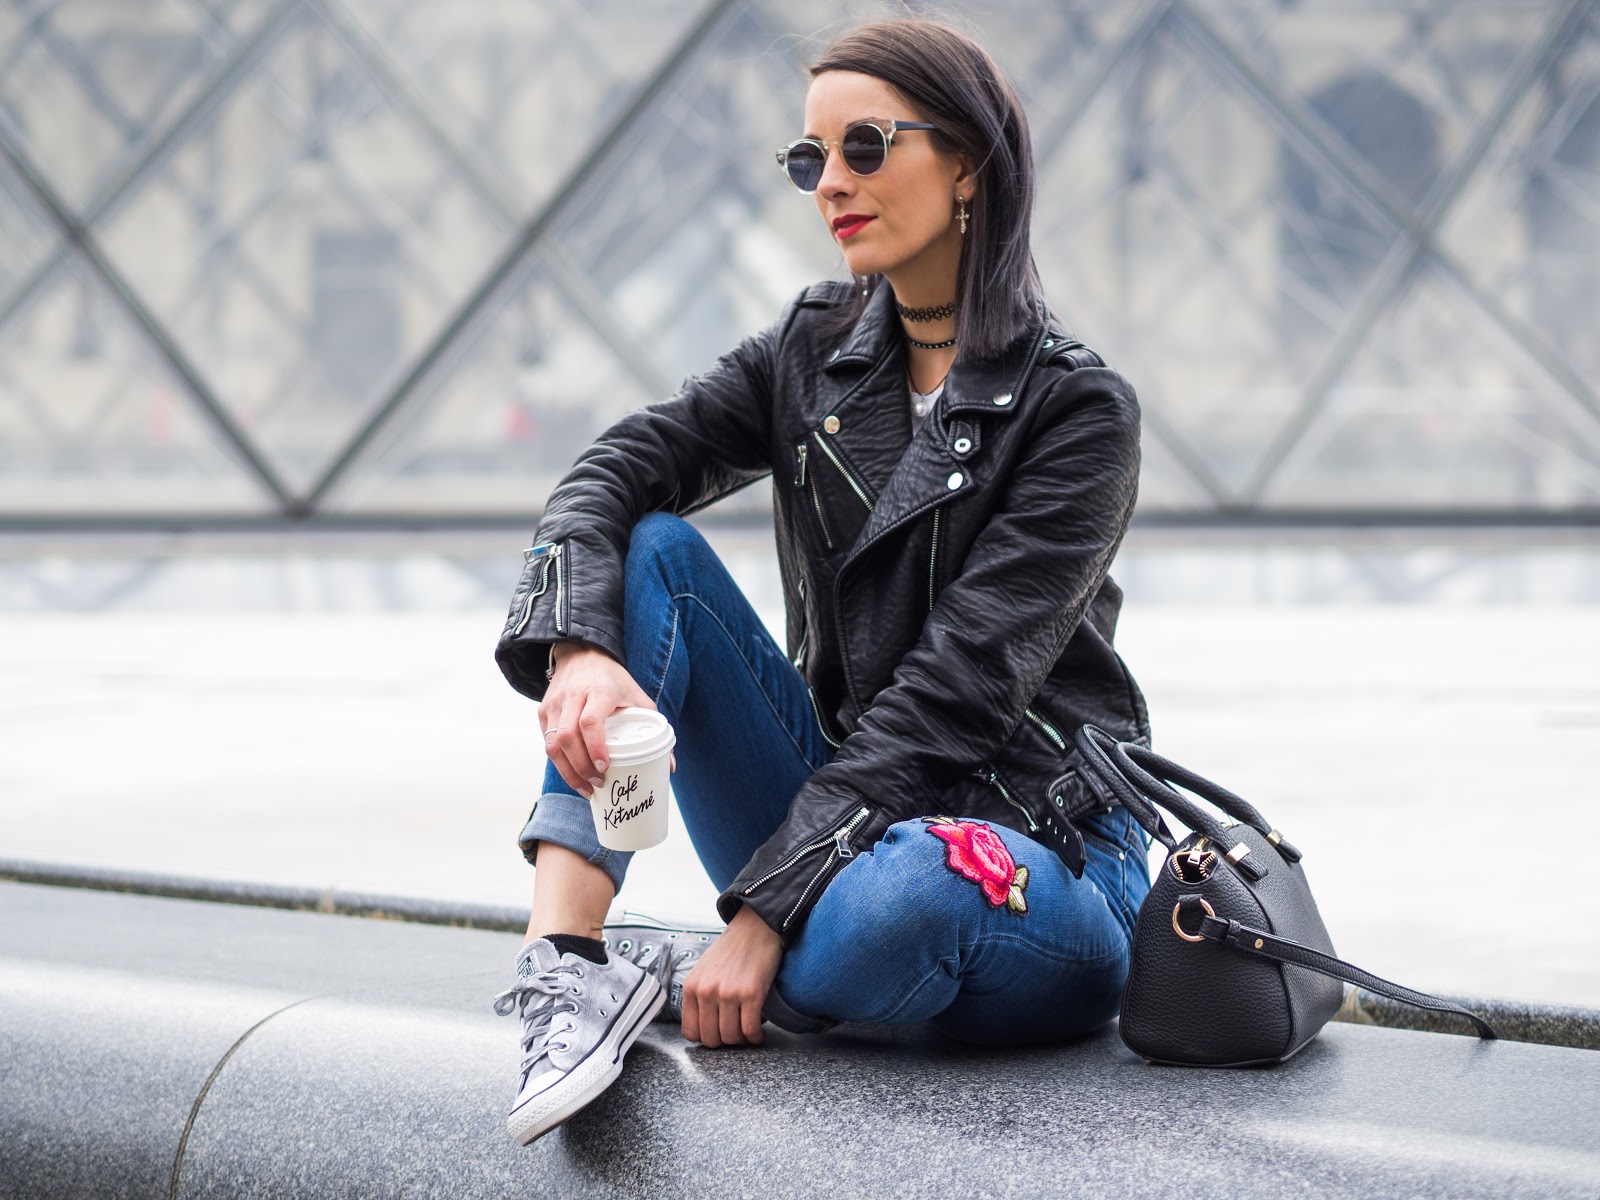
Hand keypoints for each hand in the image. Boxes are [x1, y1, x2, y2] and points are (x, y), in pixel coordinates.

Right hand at [540, 643, 670, 796]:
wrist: (581, 654)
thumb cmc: (614, 680)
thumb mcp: (637, 695)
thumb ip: (654, 726)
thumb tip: (669, 765)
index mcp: (599, 691)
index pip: (590, 722)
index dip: (595, 748)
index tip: (605, 767)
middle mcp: (573, 697)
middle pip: (568, 738)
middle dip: (581, 768)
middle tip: (598, 784)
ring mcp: (555, 704)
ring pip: (553, 744)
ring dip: (568, 771)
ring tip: (586, 787)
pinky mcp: (544, 711)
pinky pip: (548, 742)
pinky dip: (560, 763)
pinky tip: (574, 774)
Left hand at [681, 904, 781, 1047]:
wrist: (755, 927)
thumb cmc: (731, 951)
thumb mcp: (704, 971)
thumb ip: (699, 996)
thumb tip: (703, 1028)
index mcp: (691, 987)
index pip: (690, 1032)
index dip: (706, 1038)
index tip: (717, 1034)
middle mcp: (706, 991)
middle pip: (711, 1039)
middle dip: (725, 1042)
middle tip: (736, 1034)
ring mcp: (728, 993)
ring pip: (731, 1037)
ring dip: (742, 1041)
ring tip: (748, 1033)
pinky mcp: (750, 994)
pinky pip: (750, 1030)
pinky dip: (756, 1037)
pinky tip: (759, 1033)